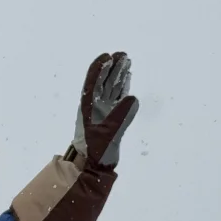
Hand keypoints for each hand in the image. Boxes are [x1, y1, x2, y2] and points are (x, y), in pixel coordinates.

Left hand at [71, 52, 138, 167]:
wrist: (95, 166)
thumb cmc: (97, 151)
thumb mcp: (109, 133)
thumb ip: (121, 116)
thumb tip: (133, 98)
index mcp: (88, 107)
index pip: (92, 82)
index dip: (99, 68)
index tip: (107, 56)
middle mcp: (95, 106)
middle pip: (103, 81)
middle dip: (112, 67)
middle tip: (122, 54)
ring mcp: (103, 111)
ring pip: (111, 88)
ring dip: (118, 74)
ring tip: (127, 61)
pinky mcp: (112, 117)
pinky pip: (118, 98)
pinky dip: (123, 88)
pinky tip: (128, 79)